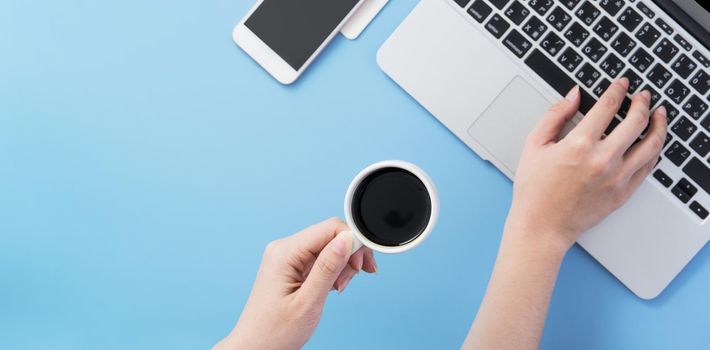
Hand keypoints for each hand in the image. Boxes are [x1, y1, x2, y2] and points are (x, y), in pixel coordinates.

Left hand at [214, 218, 376, 349]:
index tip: (362, 265)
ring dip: (342, 265)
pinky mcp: (291, 266)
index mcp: (285, 252)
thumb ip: (329, 267)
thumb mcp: (309, 301)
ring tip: (340, 287)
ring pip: (328, 247)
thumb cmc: (275, 331)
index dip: (352, 242)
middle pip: (330, 235)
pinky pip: (320, 258)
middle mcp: (284, 248)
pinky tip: (334, 286)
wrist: (255, 348)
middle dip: (349, 255)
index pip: (329, 228)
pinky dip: (333, 271)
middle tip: (355, 278)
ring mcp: (287, 257)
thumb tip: (347, 239)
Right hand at [464, 80, 666, 349]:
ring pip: (651, 144)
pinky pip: (648, 167)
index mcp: (579, 145)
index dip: (617, 90)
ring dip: (658, 124)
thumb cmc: (534, 190)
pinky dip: (654, 150)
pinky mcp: (623, 193)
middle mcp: (603, 160)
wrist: (542, 227)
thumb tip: (573, 96)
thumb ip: (554, 115)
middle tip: (642, 96)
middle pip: (636, 121)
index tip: (621, 84)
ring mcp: (617, 177)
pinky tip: (652, 142)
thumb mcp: (534, 146)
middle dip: (642, 103)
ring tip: (658, 114)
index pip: (607, 107)